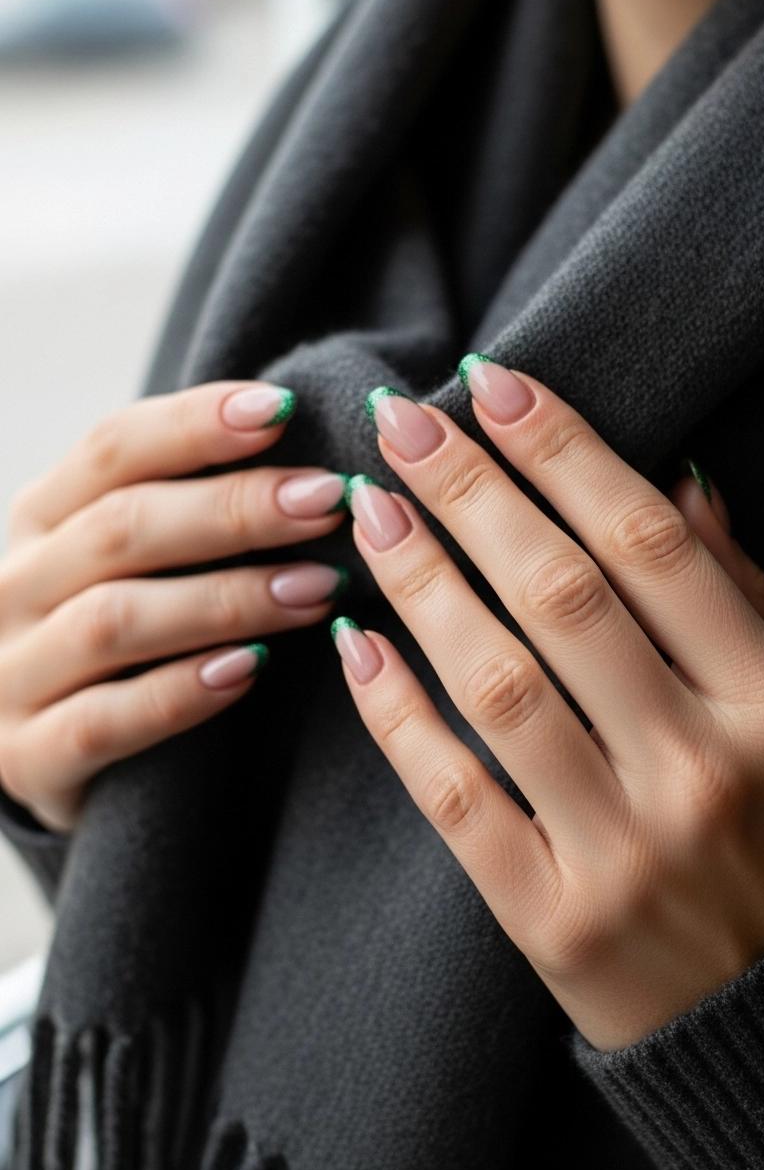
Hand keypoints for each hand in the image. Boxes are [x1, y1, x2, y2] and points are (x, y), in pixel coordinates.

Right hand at [0, 382, 347, 831]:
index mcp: (42, 518)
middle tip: (326, 501)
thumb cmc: (126, 643)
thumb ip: (195, 509)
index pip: (111, 448)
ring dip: (225, 600)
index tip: (284, 409)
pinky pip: (101, 721)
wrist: (53, 760)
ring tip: (316, 589)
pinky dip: (179, 692)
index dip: (195, 423)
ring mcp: (12, 675)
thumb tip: (308, 451)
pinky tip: (249, 671)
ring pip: (114, 619)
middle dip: (233, 509)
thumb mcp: (137, 564)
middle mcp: (15, 586)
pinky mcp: (29, 759)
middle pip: (120, 527)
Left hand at [333, 363, 763, 1049]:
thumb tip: (681, 480)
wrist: (759, 1022)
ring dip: (424, 583)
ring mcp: (625, 846)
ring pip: (502, 683)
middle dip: (474, 492)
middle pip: (565, 595)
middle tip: (399, 421)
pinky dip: (399, 714)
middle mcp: (703, 765)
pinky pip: (457, 795)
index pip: (651, 545)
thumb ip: (744, 600)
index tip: (491, 384)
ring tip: (368, 510)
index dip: (566, 451)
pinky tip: (354, 642)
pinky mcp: (553, 917)